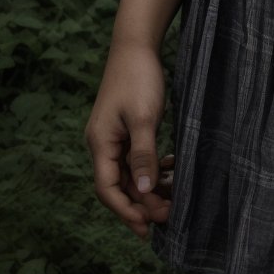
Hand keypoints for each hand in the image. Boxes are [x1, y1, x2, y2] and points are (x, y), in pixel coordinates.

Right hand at [85, 42, 169, 239]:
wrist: (136, 45)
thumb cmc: (138, 78)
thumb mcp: (144, 117)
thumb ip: (143, 154)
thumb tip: (144, 191)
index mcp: (100, 143)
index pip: (108, 189)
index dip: (126, 211)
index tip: (147, 227)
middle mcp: (103, 144)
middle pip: (119, 185)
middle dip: (141, 204)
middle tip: (167, 217)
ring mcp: (114, 137)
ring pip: (130, 174)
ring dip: (149, 188)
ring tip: (173, 200)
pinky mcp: (127, 130)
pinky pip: (137, 159)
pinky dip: (152, 169)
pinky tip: (171, 172)